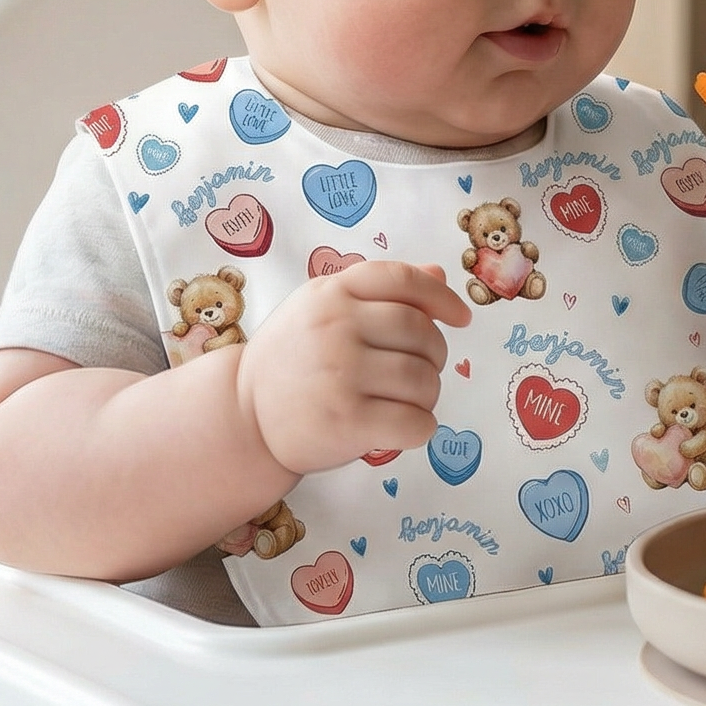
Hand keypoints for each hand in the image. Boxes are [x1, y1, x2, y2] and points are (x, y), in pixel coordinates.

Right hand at [236, 261, 472, 474]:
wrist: (244, 415)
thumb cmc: (292, 360)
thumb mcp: (322, 310)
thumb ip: (378, 292)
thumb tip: (439, 276)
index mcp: (331, 293)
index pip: (402, 280)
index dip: (441, 298)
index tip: (461, 318)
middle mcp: (335, 326)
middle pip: (422, 332)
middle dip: (435, 355)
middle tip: (420, 371)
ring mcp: (340, 374)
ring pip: (424, 380)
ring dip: (429, 396)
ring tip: (408, 402)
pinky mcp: (346, 421)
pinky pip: (415, 423)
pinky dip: (422, 429)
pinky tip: (406, 428)